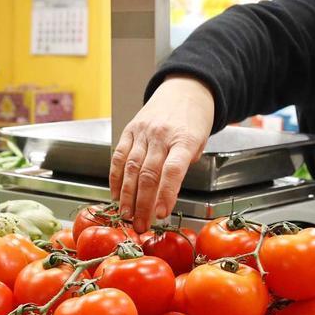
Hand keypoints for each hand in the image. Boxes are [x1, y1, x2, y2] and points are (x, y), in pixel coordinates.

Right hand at [110, 76, 214, 231]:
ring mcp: (143, 132)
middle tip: (140, 225)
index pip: (173, 170)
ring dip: (126, 196)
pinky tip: (115, 195)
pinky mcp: (130, 130)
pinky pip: (119, 157)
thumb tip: (164, 194)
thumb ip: (183, 166)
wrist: (185, 89)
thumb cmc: (194, 121)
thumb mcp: (200, 143)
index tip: (161, 214)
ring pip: (130, 168)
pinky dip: (115, 178)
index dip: (166, 194)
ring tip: (126, 215)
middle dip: (143, 204)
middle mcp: (161, 135)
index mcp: (184, 139)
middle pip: (148, 174)